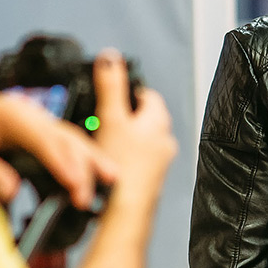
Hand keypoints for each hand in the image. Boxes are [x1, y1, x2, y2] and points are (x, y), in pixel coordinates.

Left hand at [0, 93, 118, 208]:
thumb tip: (12, 190)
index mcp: (8, 113)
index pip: (44, 138)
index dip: (61, 163)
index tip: (74, 186)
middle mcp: (27, 114)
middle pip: (65, 136)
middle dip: (84, 165)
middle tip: (89, 197)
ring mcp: (34, 123)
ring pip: (71, 140)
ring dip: (91, 161)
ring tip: (111, 180)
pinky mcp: (35, 136)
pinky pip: (63, 147)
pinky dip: (79, 162)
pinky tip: (91, 178)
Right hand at [90, 50, 177, 207]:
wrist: (125, 211)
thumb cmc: (122, 167)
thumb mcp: (111, 118)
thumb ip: (111, 86)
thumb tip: (110, 57)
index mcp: (159, 121)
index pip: (148, 94)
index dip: (129, 90)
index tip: (113, 93)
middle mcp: (165, 140)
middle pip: (145, 117)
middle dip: (125, 115)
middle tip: (103, 118)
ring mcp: (159, 162)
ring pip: (141, 140)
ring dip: (124, 137)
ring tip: (102, 141)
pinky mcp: (150, 180)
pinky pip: (138, 160)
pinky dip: (124, 157)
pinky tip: (108, 164)